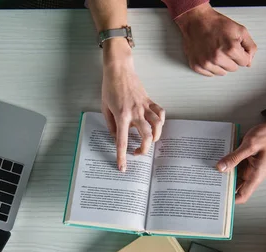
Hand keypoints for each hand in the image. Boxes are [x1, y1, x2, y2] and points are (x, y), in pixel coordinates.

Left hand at [101, 39, 165, 171]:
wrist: (119, 69)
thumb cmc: (109, 87)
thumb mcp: (104, 108)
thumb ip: (111, 124)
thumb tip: (116, 137)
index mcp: (121, 116)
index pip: (121, 141)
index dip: (122, 156)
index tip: (123, 167)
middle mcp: (135, 112)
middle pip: (146, 136)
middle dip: (144, 149)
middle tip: (138, 153)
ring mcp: (144, 106)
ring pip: (157, 126)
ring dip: (156, 137)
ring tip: (150, 141)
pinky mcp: (149, 100)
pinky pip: (160, 113)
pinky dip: (161, 121)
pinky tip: (156, 125)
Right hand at [175, 3, 256, 76]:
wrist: (196, 20)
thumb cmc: (216, 24)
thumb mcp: (240, 30)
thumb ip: (250, 47)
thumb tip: (249, 61)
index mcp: (230, 49)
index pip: (245, 62)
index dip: (242, 54)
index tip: (235, 47)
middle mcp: (217, 58)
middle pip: (233, 68)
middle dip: (231, 59)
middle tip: (224, 47)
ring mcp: (206, 63)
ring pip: (222, 72)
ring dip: (221, 64)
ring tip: (216, 50)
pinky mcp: (197, 65)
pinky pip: (209, 74)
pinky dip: (210, 66)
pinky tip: (209, 55)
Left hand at [216, 122, 265, 203]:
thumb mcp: (250, 145)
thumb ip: (235, 157)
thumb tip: (220, 168)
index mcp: (255, 175)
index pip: (243, 195)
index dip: (231, 200)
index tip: (218, 197)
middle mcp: (251, 174)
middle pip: (235, 187)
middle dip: (222, 186)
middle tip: (208, 184)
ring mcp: (247, 168)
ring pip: (232, 176)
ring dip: (222, 174)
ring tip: (207, 173)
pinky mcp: (244, 160)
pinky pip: (233, 165)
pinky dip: (225, 165)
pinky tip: (215, 162)